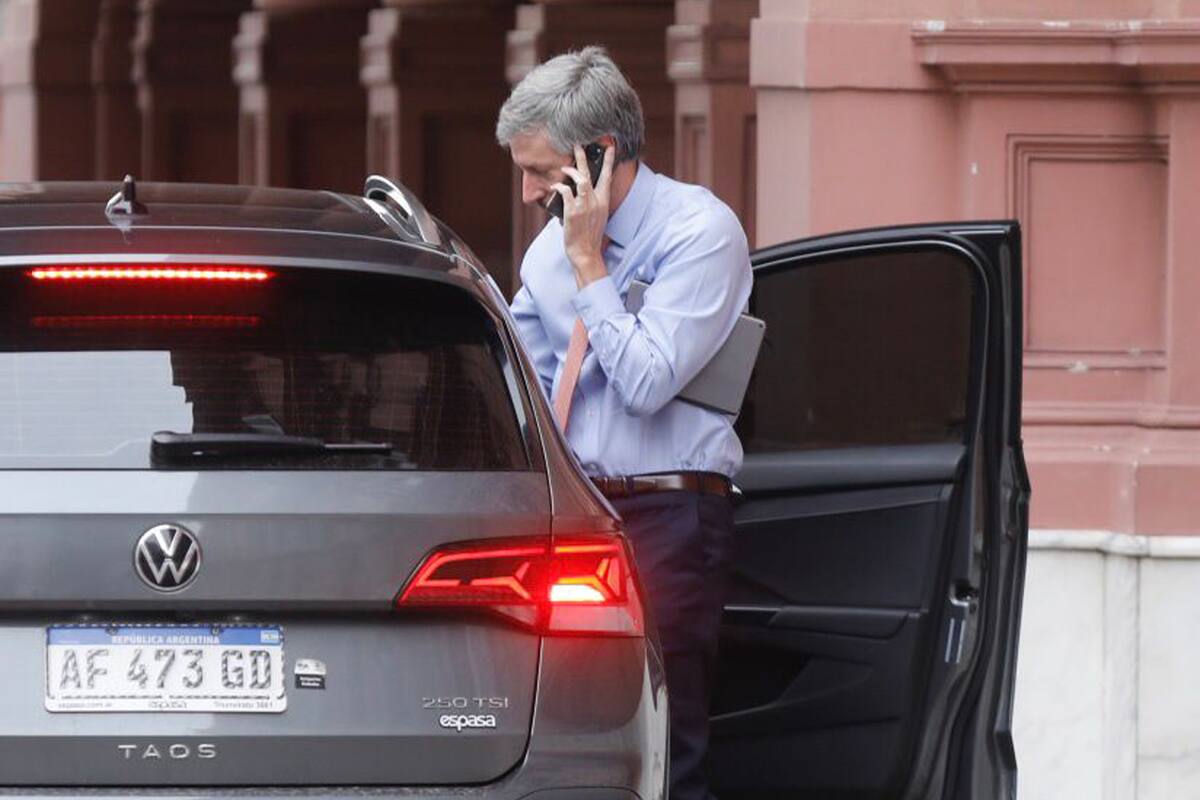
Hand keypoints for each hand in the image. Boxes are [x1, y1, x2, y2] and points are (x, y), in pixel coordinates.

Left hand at [552, 144, 616, 288]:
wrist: (586, 252)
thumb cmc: (589, 236)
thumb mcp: (597, 216)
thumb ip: (592, 202)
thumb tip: (579, 190)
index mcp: (604, 202)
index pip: (608, 176)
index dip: (608, 161)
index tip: (610, 147)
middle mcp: (596, 201)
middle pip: (591, 174)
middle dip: (584, 157)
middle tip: (577, 144)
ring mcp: (585, 206)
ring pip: (581, 180)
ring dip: (571, 171)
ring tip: (565, 167)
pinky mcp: (573, 212)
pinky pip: (566, 192)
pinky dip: (560, 186)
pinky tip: (555, 185)